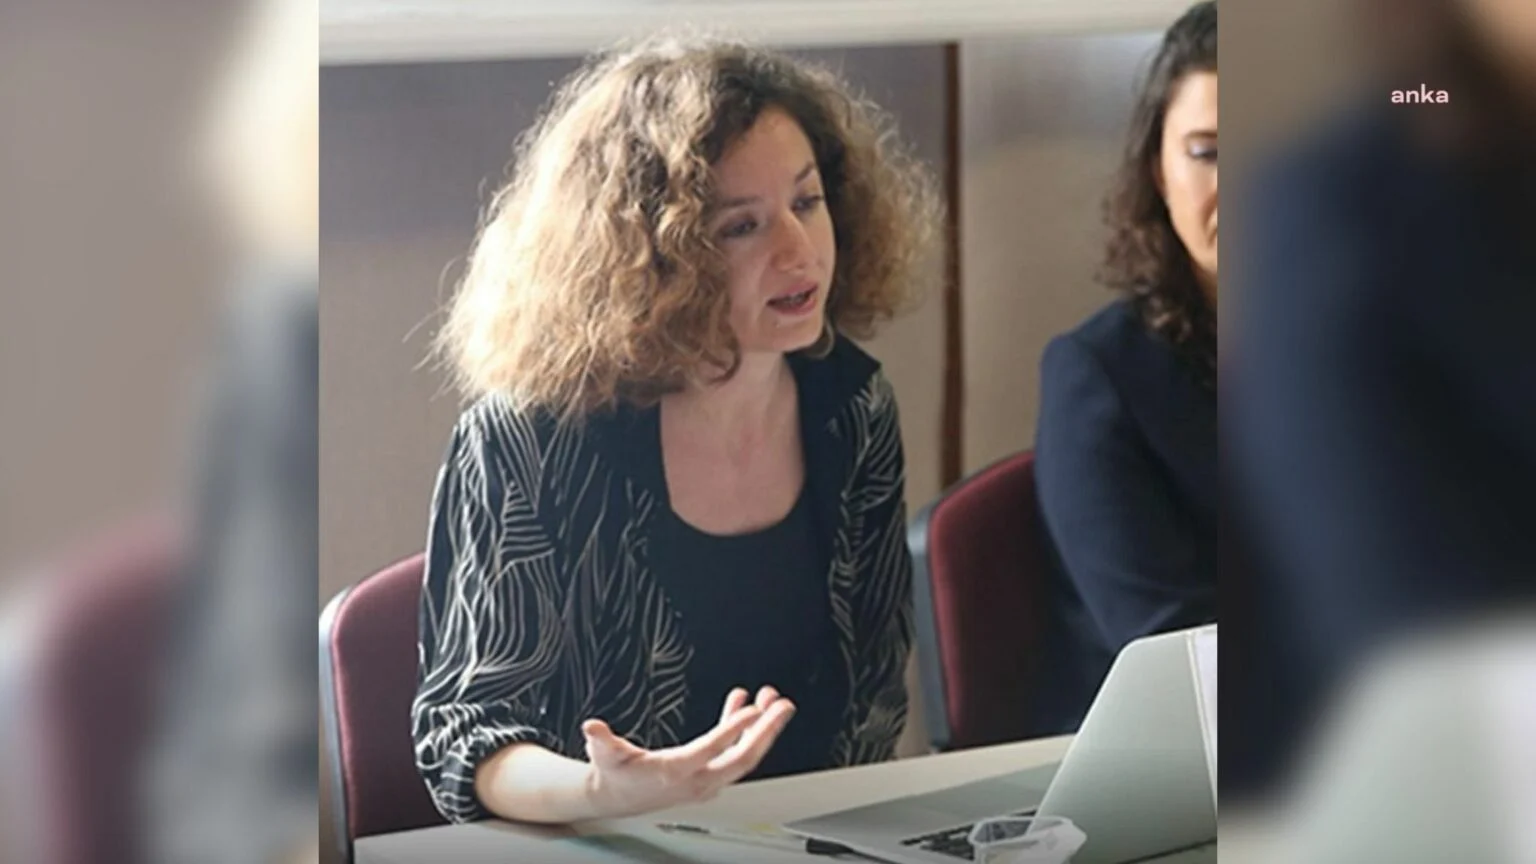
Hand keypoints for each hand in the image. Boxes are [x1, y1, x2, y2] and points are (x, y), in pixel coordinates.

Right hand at [581, 686, 795, 818]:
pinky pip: (733, 751)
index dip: (733, 729)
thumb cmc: (614, 773)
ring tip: (772, 701)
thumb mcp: (604, 755)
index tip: (753, 710)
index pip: (712, 750)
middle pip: (742, 757)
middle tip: (782, 706)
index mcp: (676, 772)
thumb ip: (602, 741)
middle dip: (766, 731)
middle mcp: (697, 779)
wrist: (618, 798)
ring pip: (743, 755)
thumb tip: (593, 727)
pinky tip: (743, 703)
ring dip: (762, 729)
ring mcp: (706, 779)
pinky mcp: (708, 773)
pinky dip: (741, 729)